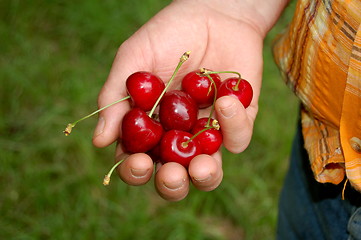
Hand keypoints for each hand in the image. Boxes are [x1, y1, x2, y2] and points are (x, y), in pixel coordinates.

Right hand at [92, 0, 265, 200]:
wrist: (214, 13)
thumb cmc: (167, 34)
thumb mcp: (134, 59)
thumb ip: (115, 98)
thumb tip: (99, 141)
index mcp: (149, 127)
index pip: (138, 161)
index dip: (135, 171)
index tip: (139, 162)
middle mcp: (177, 137)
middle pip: (173, 178)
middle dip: (171, 185)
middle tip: (171, 175)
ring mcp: (208, 133)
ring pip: (208, 173)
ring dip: (205, 176)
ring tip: (202, 166)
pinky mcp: (238, 122)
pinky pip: (237, 139)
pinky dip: (233, 126)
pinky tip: (223, 101)